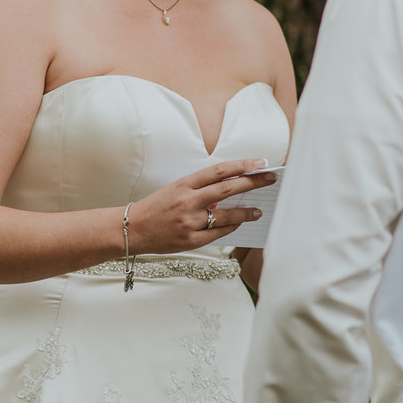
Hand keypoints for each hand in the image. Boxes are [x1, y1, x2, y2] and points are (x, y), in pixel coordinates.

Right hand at [128, 159, 274, 252]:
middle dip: (252, 183)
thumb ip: (200, 190)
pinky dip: (231, 228)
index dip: (242, 166)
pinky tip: (239, 225)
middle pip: (227, 189)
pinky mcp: (190, 240)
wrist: (132, 229)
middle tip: (270, 179)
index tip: (260, 162)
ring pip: (226, 215)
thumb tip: (227, 194)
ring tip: (259, 210)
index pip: (219, 170)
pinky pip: (218, 234)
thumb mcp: (176, 190)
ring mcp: (189, 221)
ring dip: (246, 212)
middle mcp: (188, 201)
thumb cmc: (156, 207)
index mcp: (184, 183)